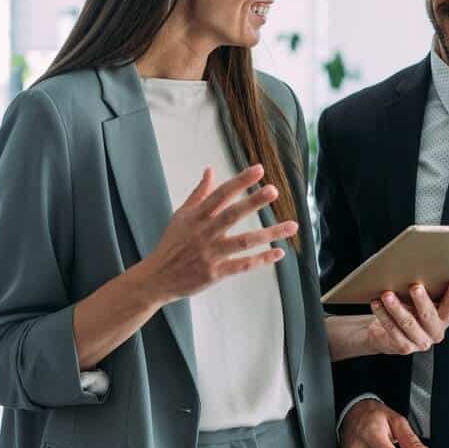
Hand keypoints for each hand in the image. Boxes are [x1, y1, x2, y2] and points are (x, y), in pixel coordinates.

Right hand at [142, 165, 297, 304]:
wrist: (157, 278)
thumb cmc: (171, 244)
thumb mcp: (180, 215)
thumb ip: (199, 193)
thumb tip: (210, 170)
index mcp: (196, 216)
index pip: (221, 194)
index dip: (240, 181)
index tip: (259, 169)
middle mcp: (204, 233)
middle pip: (232, 214)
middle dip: (253, 202)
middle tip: (274, 190)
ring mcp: (210, 254)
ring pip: (244, 241)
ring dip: (269, 233)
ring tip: (292, 225)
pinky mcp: (215, 273)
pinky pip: (242, 265)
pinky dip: (261, 259)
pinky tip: (279, 252)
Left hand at [365, 281, 448, 354]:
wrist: (387, 336)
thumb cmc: (407, 314)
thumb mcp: (419, 303)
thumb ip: (425, 293)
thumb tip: (418, 272)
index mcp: (443, 320)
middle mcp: (435, 332)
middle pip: (428, 315)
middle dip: (421, 300)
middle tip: (415, 287)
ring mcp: (420, 341)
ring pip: (408, 323)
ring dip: (396, 307)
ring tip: (388, 295)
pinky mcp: (405, 347)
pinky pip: (392, 329)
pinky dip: (383, 315)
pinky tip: (377, 304)